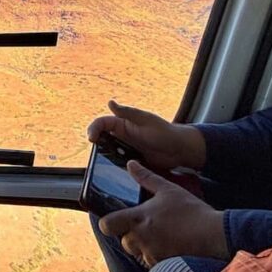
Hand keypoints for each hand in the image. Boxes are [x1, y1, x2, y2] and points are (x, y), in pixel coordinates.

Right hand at [86, 100, 205, 170]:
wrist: (179, 151)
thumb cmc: (164, 132)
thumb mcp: (145, 121)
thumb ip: (127, 113)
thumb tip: (110, 102)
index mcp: (123, 123)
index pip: (102, 123)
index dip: (94, 129)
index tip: (92, 139)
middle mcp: (122, 135)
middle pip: (101, 137)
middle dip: (95, 143)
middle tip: (94, 151)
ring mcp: (125, 148)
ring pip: (107, 151)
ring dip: (102, 155)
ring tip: (100, 161)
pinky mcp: (130, 160)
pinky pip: (117, 162)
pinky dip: (112, 165)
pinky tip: (111, 169)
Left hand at [99, 161, 228, 265]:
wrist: (215, 234)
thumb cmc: (192, 210)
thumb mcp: (168, 189)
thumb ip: (146, 177)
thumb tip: (130, 164)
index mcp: (138, 217)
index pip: (107, 224)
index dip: (108, 223)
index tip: (115, 220)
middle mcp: (141, 237)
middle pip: (123, 241)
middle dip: (130, 236)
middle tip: (144, 228)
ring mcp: (151, 252)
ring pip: (137, 253)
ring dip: (143, 247)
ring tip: (160, 236)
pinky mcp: (163, 264)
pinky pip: (152, 262)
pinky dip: (157, 256)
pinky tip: (170, 247)